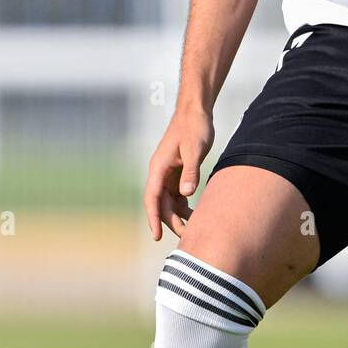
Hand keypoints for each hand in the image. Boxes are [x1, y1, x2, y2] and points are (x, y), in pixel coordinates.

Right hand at [143, 107, 214, 240]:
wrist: (196, 111)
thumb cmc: (194, 127)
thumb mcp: (195, 149)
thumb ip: (191, 171)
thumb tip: (186, 194)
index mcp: (158, 167)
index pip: (152, 198)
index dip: (153, 218)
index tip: (157, 236)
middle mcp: (159, 172)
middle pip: (161, 203)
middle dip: (170, 221)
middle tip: (187, 236)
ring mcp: (168, 173)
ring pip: (169, 200)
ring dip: (178, 214)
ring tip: (194, 227)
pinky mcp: (177, 172)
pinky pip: (176, 194)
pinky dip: (183, 205)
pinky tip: (194, 213)